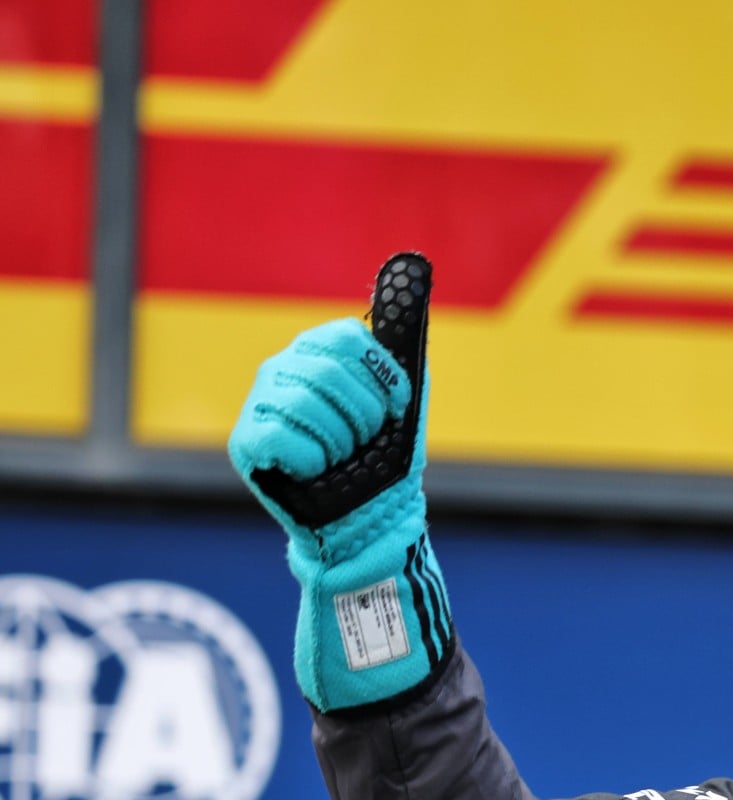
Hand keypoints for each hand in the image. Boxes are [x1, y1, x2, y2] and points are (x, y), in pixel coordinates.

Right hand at [229, 254, 453, 710]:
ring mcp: (260, 407)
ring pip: (310, 405)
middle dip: (366, 417)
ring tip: (342, 462)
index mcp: (318, 354)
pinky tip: (316, 473)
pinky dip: (315, 463)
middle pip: (330, 372)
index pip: (349, 339)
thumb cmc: (386, 464)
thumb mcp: (404, 398)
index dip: (382, 380)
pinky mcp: (246, 445)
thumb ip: (401, 340)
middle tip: (366, 444)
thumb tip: (410, 266)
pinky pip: (285, 438)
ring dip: (344, 443)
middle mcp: (281, 371)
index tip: (392, 409)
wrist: (369, 525)